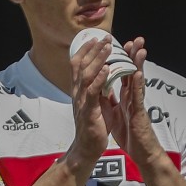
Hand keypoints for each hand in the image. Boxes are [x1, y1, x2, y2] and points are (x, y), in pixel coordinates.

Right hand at [66, 36, 111, 165]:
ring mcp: (82, 101)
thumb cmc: (93, 125)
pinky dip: (99, 79)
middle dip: (94, 49)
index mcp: (79, 90)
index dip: (86, 50)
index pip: (78, 64)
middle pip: (82, 65)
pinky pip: (93, 92)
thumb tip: (103, 73)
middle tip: (105, 37)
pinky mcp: (89, 111)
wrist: (87, 148)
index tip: (96, 38)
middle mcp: (77, 92)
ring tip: (108, 47)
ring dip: (98, 59)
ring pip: (87, 75)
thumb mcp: (95, 102)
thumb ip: (97, 87)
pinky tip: (107, 69)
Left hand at [101, 37, 167, 166]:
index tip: (121, 45)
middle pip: (133, 72)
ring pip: (139, 81)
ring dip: (140, 65)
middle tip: (136, 39)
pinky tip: (139, 73)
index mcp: (126, 97)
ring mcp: (137, 104)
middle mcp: (133, 98)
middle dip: (134, 56)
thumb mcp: (117, 114)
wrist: (141, 153)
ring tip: (141, 49)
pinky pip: (138, 98)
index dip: (123, 60)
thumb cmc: (130, 135)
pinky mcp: (139, 114)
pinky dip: (139, 85)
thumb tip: (106, 89)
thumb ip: (113, 100)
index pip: (124, 74)